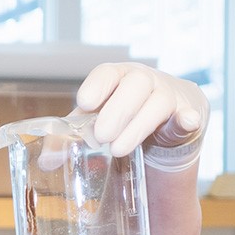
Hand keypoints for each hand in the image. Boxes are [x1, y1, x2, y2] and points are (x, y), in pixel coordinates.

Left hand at [75, 62, 208, 171]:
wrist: (170, 116)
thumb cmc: (124, 114)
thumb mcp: (96, 122)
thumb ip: (70, 138)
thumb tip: (45, 162)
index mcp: (118, 77)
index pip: (107, 72)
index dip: (97, 85)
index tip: (84, 102)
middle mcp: (144, 81)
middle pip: (134, 85)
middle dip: (116, 112)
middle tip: (101, 137)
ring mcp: (168, 96)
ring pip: (158, 102)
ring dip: (138, 126)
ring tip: (118, 149)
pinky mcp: (187, 115)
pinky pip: (189, 115)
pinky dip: (188, 119)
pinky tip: (187, 121)